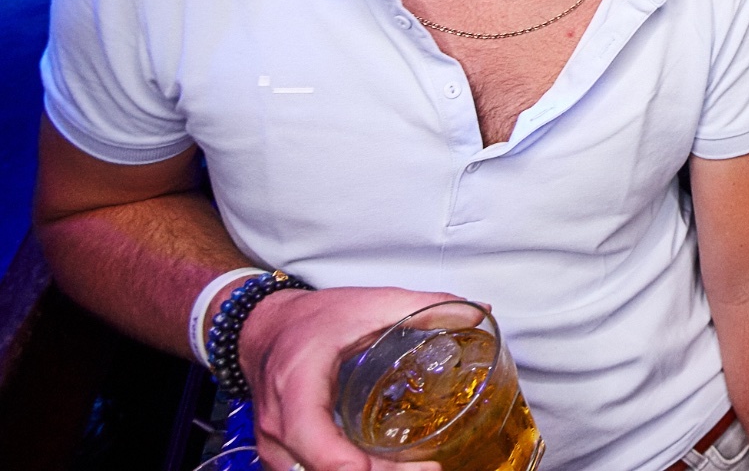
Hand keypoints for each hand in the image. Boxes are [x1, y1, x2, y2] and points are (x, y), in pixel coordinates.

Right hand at [239, 285, 460, 470]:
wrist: (264, 328)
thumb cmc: (310, 319)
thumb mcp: (368, 304)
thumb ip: (423, 307)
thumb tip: (476, 313)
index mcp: (297, 385)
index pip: (309, 435)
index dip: (345, 461)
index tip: (386, 466)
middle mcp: (279, 425)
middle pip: (321, 470)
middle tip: (429, 470)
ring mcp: (276, 448)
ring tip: (418, 470)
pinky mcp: (284, 457)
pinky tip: (390, 470)